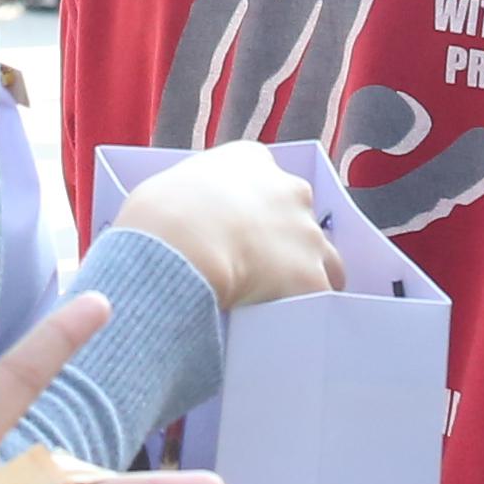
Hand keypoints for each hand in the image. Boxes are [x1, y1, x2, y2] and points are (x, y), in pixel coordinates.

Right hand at [113, 149, 333, 310]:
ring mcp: (306, 232)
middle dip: (286, 238)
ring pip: (323, 258)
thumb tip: (189, 222)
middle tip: (258, 265)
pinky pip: (318, 298)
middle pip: (299, 216)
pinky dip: (304, 310)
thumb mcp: (171, 188)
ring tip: (279, 301)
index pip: (264, 179)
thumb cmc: (160, 216)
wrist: (180, 247)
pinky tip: (286, 323)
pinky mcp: (311, 275)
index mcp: (252, 160)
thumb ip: (194, 197)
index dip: (253, 206)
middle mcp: (289, 188)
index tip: (240, 227)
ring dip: (306, 274)